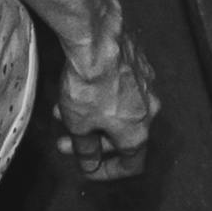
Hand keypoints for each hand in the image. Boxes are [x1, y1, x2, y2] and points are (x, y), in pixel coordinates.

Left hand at [52, 0, 158, 184]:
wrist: (96, 38)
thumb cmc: (89, 84)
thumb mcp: (79, 126)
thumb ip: (86, 149)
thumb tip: (90, 162)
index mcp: (138, 131)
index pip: (132, 165)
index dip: (108, 172)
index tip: (88, 168)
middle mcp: (149, 109)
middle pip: (122, 136)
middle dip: (92, 141)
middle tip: (66, 142)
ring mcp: (146, 84)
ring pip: (119, 110)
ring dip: (92, 117)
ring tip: (62, 112)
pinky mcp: (138, 63)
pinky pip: (121, 88)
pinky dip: (101, 96)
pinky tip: (77, 89)